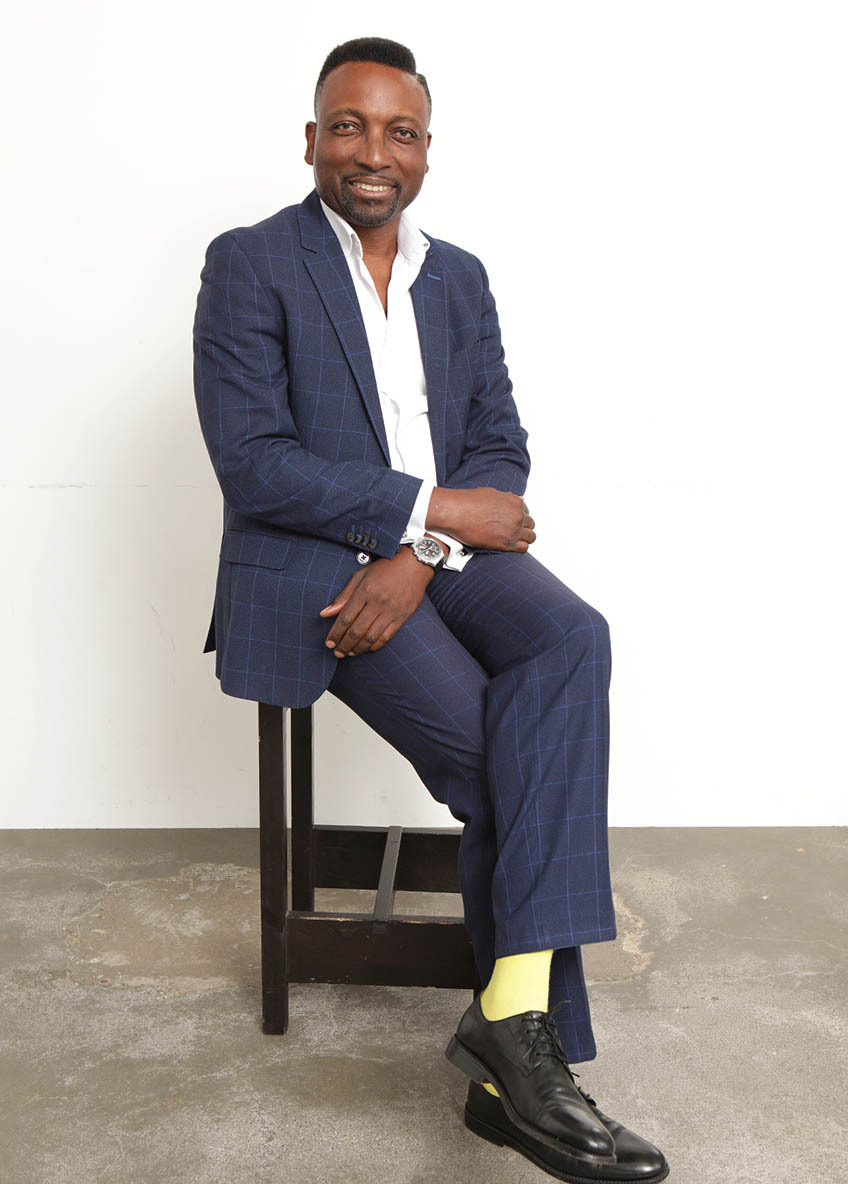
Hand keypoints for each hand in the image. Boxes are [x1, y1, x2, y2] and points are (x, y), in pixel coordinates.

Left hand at [319, 547, 433, 657]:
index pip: (346, 617)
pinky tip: (366, 648)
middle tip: (337, 652)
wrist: (414, 564)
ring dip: (358, 648)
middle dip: (344, 644)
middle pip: (357, 630)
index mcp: (365, 591)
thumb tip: (324, 614)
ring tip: (349, 653)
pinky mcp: (403, 617)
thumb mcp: (360, 576)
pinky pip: (386, 637)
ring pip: (371, 637)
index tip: (329, 643)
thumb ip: (343, 596)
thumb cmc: (384, 569)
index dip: (336, 633)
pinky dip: (374, 646)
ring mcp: (392, 611)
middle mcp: (378, 602)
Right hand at [427, 487, 535, 550]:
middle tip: (511, 531)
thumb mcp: (492, 494)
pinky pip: (523, 548)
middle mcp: (518, 516)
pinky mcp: (506, 543)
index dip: (519, 518)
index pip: (526, 512)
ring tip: (510, 539)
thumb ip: (507, 499)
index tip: (512, 522)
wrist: (456, 512)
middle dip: (522, 528)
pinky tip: (509, 546)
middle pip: (530, 525)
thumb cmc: (469, 502)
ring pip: (530, 537)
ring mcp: (514, 530)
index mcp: (515, 502)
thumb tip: (518, 500)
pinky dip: (518, 548)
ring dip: (522, 538)